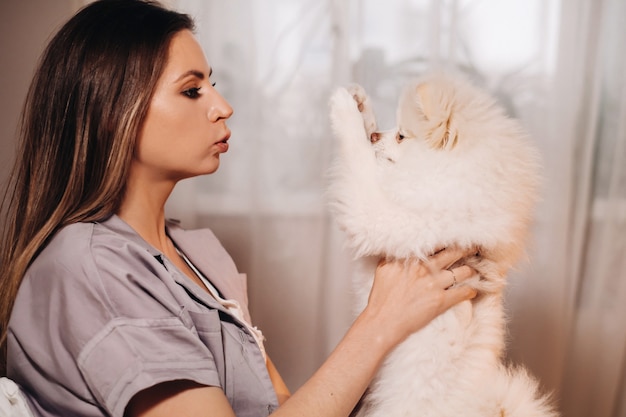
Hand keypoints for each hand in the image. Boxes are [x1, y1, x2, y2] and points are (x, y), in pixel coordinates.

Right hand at [363, 247, 477, 345]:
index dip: (448, 241)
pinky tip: (472, 290)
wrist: (383, 320)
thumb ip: (395, 256)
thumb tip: (401, 249)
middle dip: (466, 250)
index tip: (455, 239)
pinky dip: (470, 291)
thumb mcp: (383, 268)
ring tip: (474, 270)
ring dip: (470, 271)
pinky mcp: (440, 300)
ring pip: (462, 272)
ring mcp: (434, 284)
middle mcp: (425, 268)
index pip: (435, 244)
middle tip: (474, 248)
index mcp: (412, 259)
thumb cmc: (381, 297)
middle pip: (453, 253)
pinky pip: (462, 292)